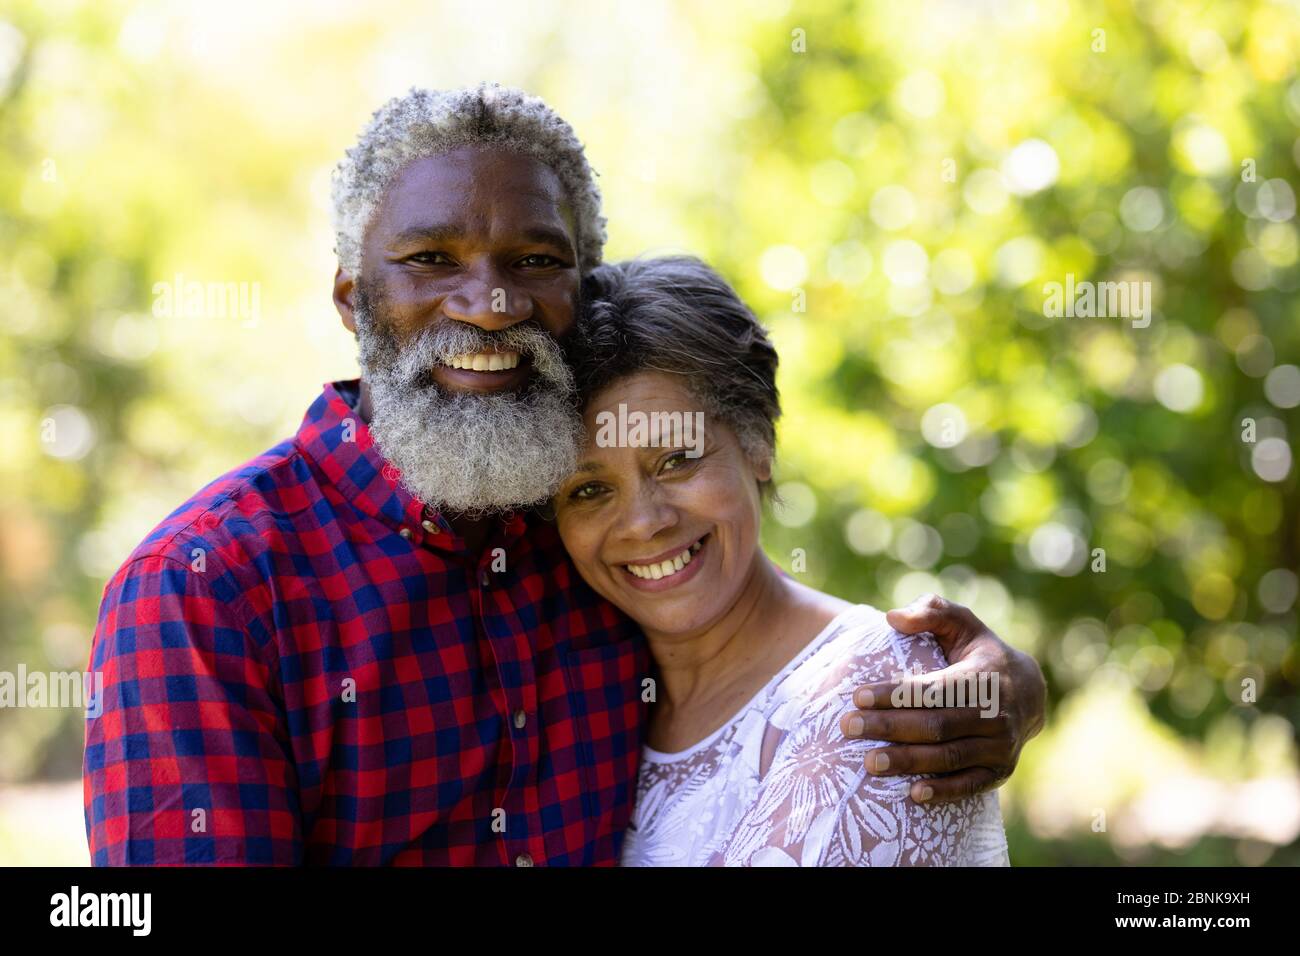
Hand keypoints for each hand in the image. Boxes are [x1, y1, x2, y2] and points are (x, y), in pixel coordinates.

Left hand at [839, 593, 1046, 804]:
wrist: (1029, 692)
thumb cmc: (979, 653)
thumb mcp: (962, 623)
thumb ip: (931, 612)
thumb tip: (893, 618)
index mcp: (983, 676)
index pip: (931, 690)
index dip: (893, 694)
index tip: (856, 696)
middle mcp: (996, 714)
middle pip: (935, 725)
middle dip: (889, 728)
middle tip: (848, 728)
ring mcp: (1001, 746)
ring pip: (948, 757)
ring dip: (907, 762)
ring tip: (868, 762)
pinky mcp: (1000, 771)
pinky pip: (970, 785)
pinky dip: (943, 791)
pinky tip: (912, 795)